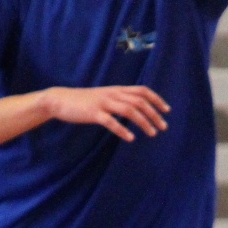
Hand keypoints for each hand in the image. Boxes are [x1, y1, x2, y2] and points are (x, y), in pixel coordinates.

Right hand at [44, 85, 168, 140]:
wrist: (60, 100)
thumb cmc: (84, 101)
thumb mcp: (105, 96)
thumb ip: (119, 100)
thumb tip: (136, 108)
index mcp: (117, 89)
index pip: (142, 90)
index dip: (156, 99)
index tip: (167, 110)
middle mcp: (112, 94)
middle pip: (139, 101)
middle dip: (154, 114)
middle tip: (163, 127)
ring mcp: (103, 103)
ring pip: (129, 110)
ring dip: (143, 122)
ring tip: (152, 133)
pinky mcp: (93, 113)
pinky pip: (111, 121)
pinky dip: (122, 130)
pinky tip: (130, 138)